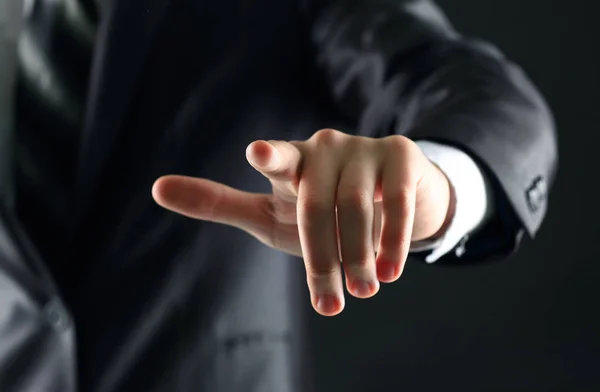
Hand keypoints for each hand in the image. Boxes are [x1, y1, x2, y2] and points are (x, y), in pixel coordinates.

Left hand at [152, 129, 452, 315]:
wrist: (384, 198)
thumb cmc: (316, 208)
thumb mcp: (267, 211)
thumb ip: (217, 202)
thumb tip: (155, 187)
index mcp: (289, 162)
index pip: (276, 158)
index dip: (269, 155)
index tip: (258, 153)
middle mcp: (324, 148)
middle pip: (317, 206)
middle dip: (324, 259)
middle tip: (333, 303)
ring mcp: (363, 149)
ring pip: (358, 207)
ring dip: (359, 256)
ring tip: (364, 291)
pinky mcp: (400, 156)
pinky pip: (397, 202)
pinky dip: (395, 240)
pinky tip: (391, 270)